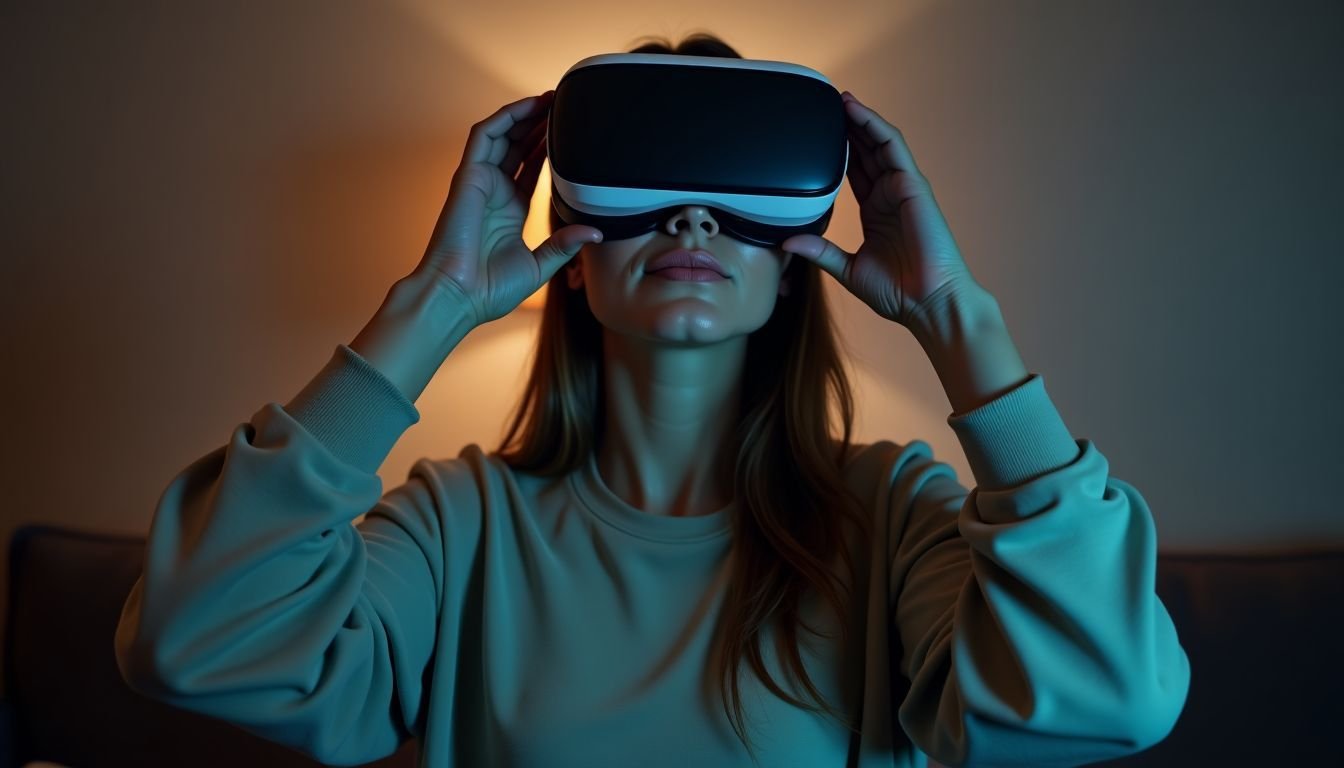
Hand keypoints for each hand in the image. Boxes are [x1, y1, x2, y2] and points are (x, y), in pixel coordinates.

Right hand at [407, 90, 604, 325]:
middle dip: (540, 124)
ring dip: (524, 114)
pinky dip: (503, 118)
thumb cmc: (490, 290)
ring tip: (551, 98)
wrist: (458, 297)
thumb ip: (563, 246)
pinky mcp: (467, 177)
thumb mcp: (538, 266)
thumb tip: (595, 233)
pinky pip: (483, 137)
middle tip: (565, 104)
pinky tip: (526, 106)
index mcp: (510, 210)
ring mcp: (480, 182)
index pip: (532, 169)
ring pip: (502, 135)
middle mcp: (495, 192)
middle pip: (518, 146)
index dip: (549, 148)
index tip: (572, 132)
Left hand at [780, 92, 985, 329]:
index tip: (815, 135)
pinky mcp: (913, 185)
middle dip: (846, 128)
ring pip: (878, 142)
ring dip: (859, 119)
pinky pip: (892, 146)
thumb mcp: (847, 269)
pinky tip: (856, 111)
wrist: (928, 303)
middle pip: (865, 151)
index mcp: (875, 212)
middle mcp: (889, 196)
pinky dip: (874, 126)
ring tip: (838, 99)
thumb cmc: (897, 292)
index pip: (853, 171)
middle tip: (822, 106)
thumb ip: (819, 252)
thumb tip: (787, 243)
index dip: (837, 150)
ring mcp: (902, 188)